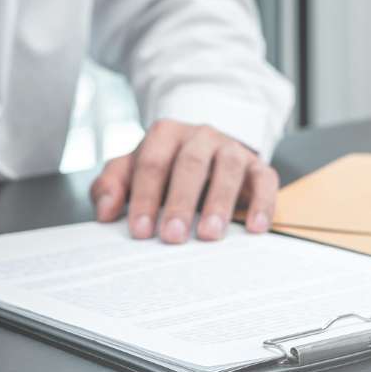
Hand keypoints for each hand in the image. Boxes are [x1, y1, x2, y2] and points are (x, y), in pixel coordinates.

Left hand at [90, 121, 278, 243]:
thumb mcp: (131, 171)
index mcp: (165, 134)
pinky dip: (262, 203)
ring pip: (229, 168)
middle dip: (180, 202)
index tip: (141, 231)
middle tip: (173, 236)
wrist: (205, 150)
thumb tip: (105, 212)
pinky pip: (265, 180)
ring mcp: (231, 149)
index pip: (152, 163)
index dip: (145, 197)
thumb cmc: (163, 167)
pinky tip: (255, 228)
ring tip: (209, 235)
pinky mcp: (258, 166)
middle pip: (190, 165)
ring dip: (219, 202)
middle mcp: (200, 136)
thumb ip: (111, 186)